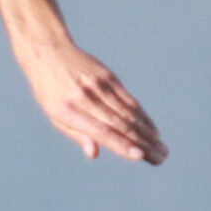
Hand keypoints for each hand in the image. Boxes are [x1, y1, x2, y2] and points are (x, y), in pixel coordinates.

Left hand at [19, 38, 168, 164]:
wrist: (49, 52)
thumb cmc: (49, 90)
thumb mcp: (54, 114)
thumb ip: (76, 134)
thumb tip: (94, 154)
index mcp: (67, 110)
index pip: (100, 130)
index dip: (120, 144)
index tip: (139, 156)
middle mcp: (85, 98)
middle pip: (119, 124)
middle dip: (142, 143)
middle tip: (160, 158)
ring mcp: (99, 86)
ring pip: (129, 113)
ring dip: (147, 132)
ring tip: (161, 148)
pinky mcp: (109, 77)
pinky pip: (130, 100)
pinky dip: (143, 116)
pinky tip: (153, 130)